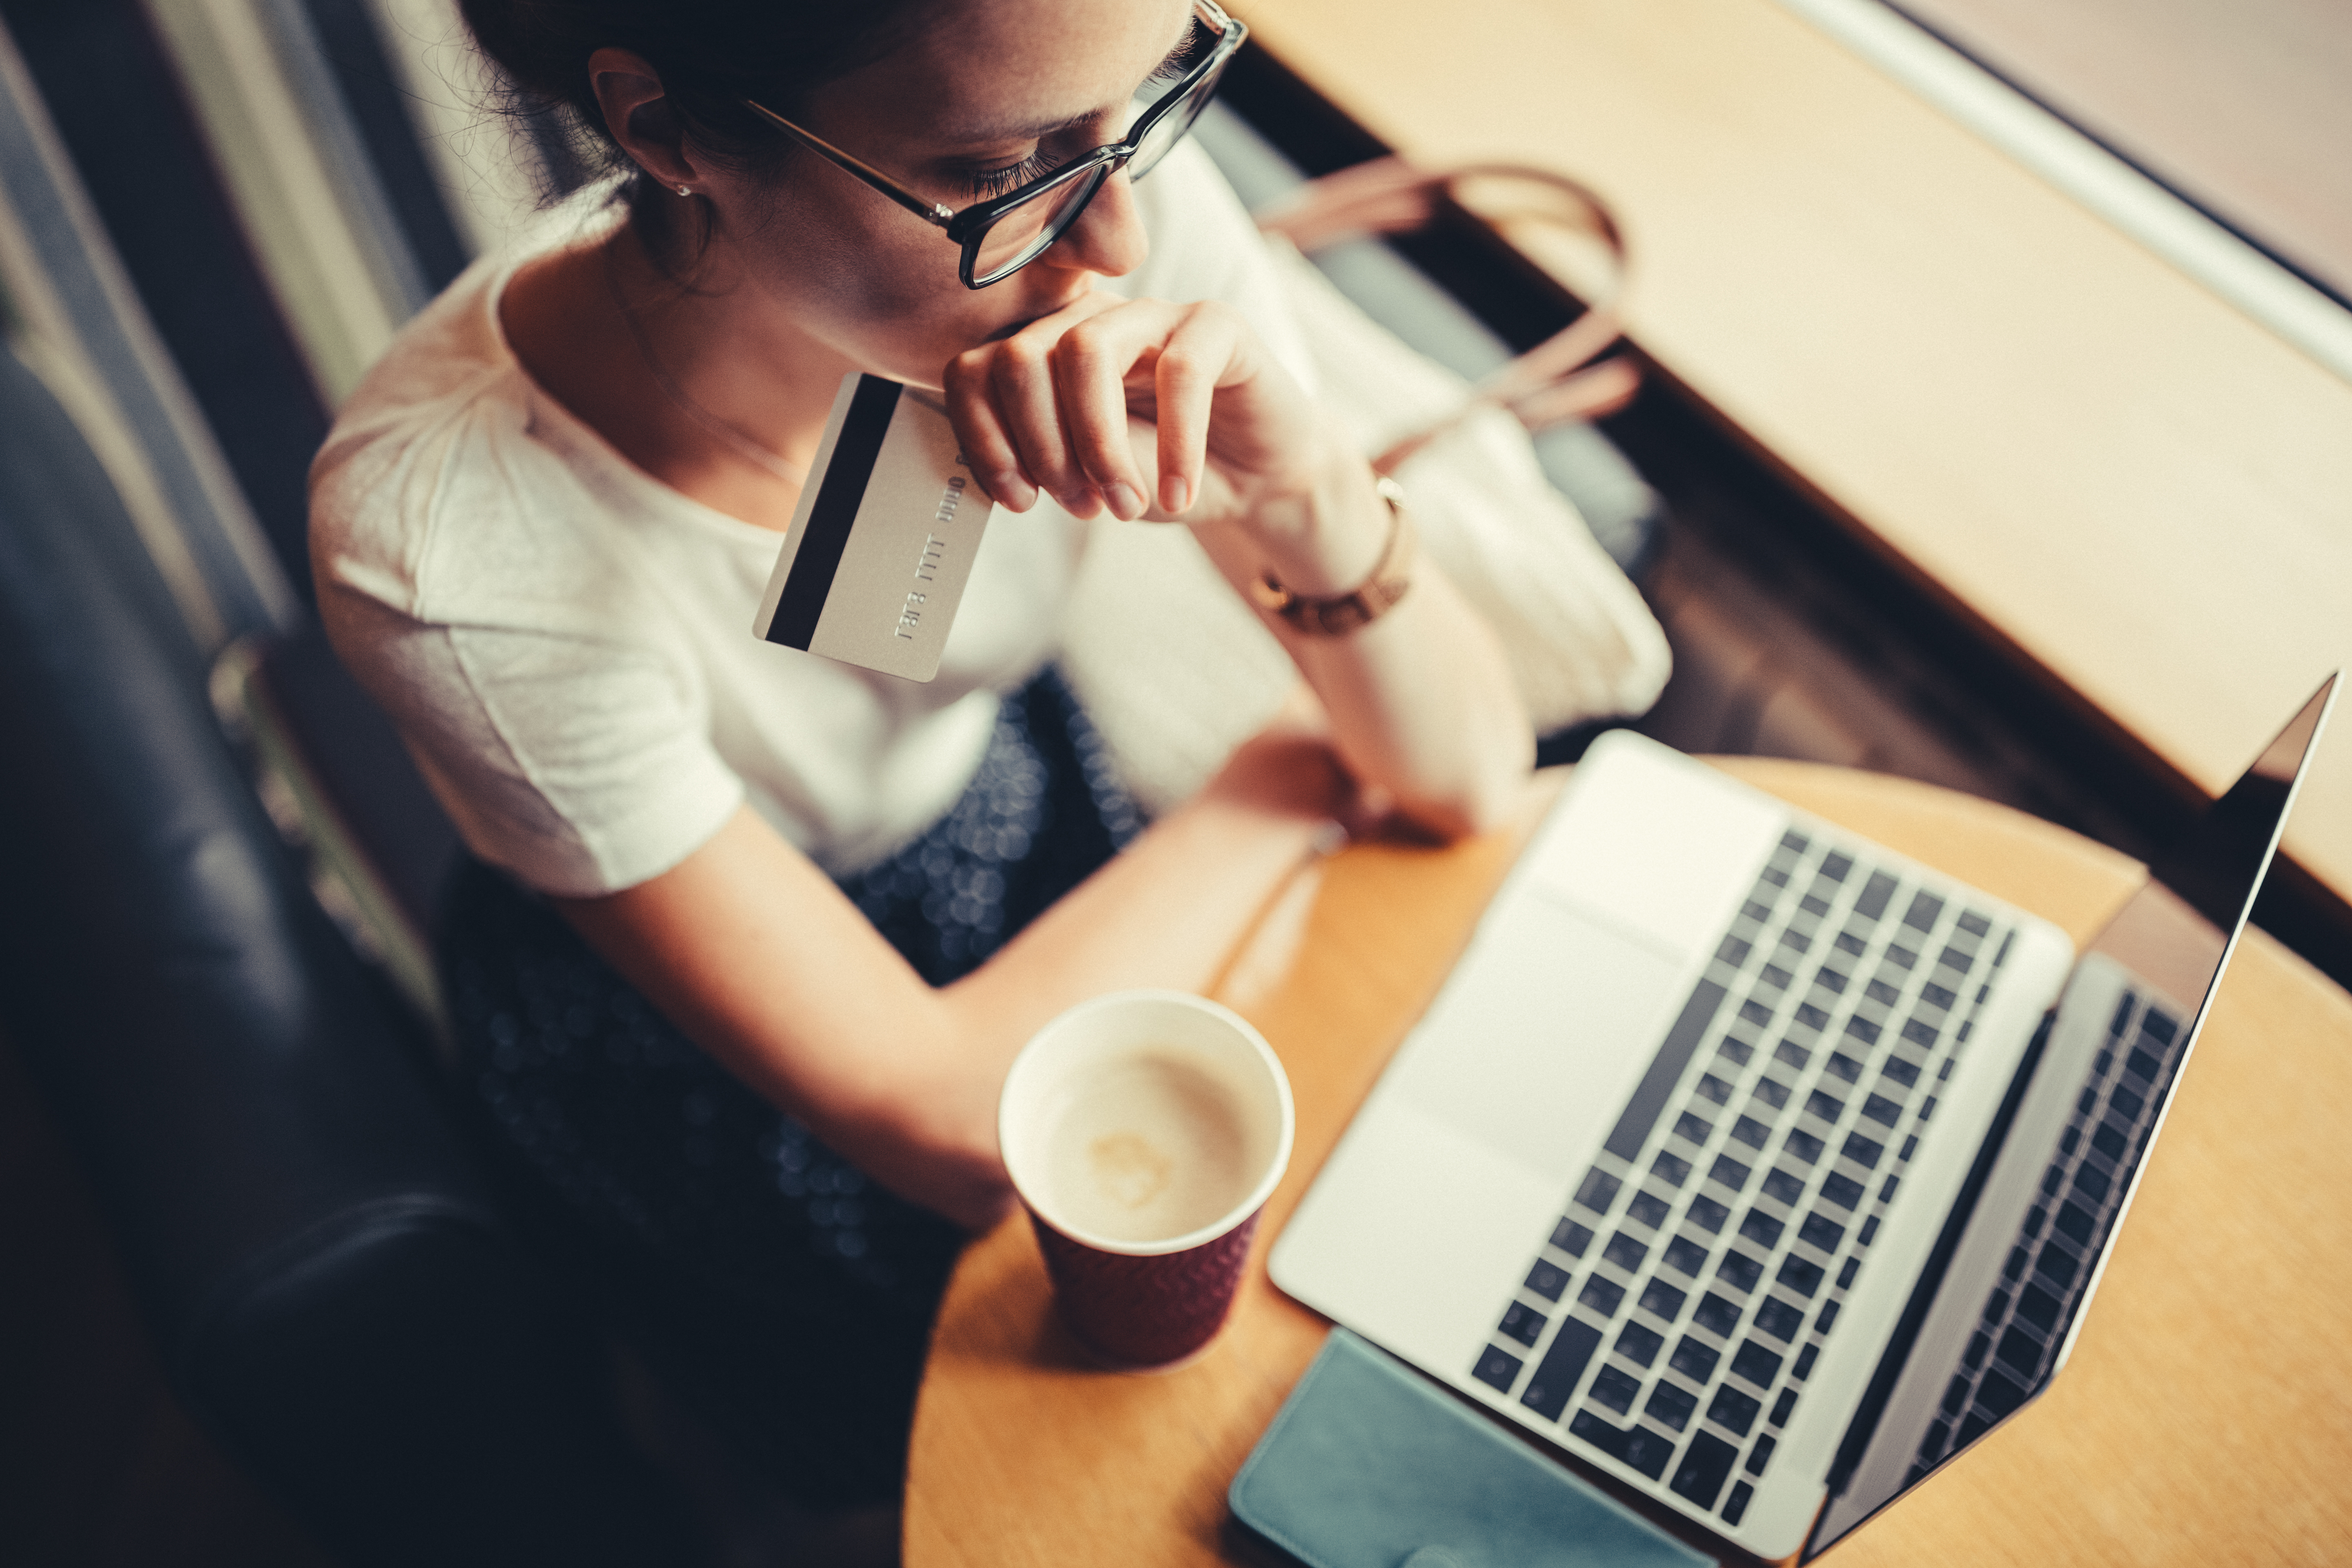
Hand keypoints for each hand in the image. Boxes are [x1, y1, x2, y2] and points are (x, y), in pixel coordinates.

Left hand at [941, 292, 1334, 530]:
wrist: (1257, 479)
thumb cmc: (1166, 474)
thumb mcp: (1092, 480)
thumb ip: (1049, 461)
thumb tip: (1007, 470)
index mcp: (1044, 353)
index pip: (975, 369)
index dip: (984, 438)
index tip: (1019, 499)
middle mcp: (1089, 320)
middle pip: (1021, 357)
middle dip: (1043, 447)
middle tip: (1081, 506)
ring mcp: (1151, 313)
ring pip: (1086, 349)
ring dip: (1098, 443)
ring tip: (1126, 502)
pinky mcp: (1216, 322)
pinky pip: (1179, 371)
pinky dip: (1176, 444)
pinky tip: (1178, 492)